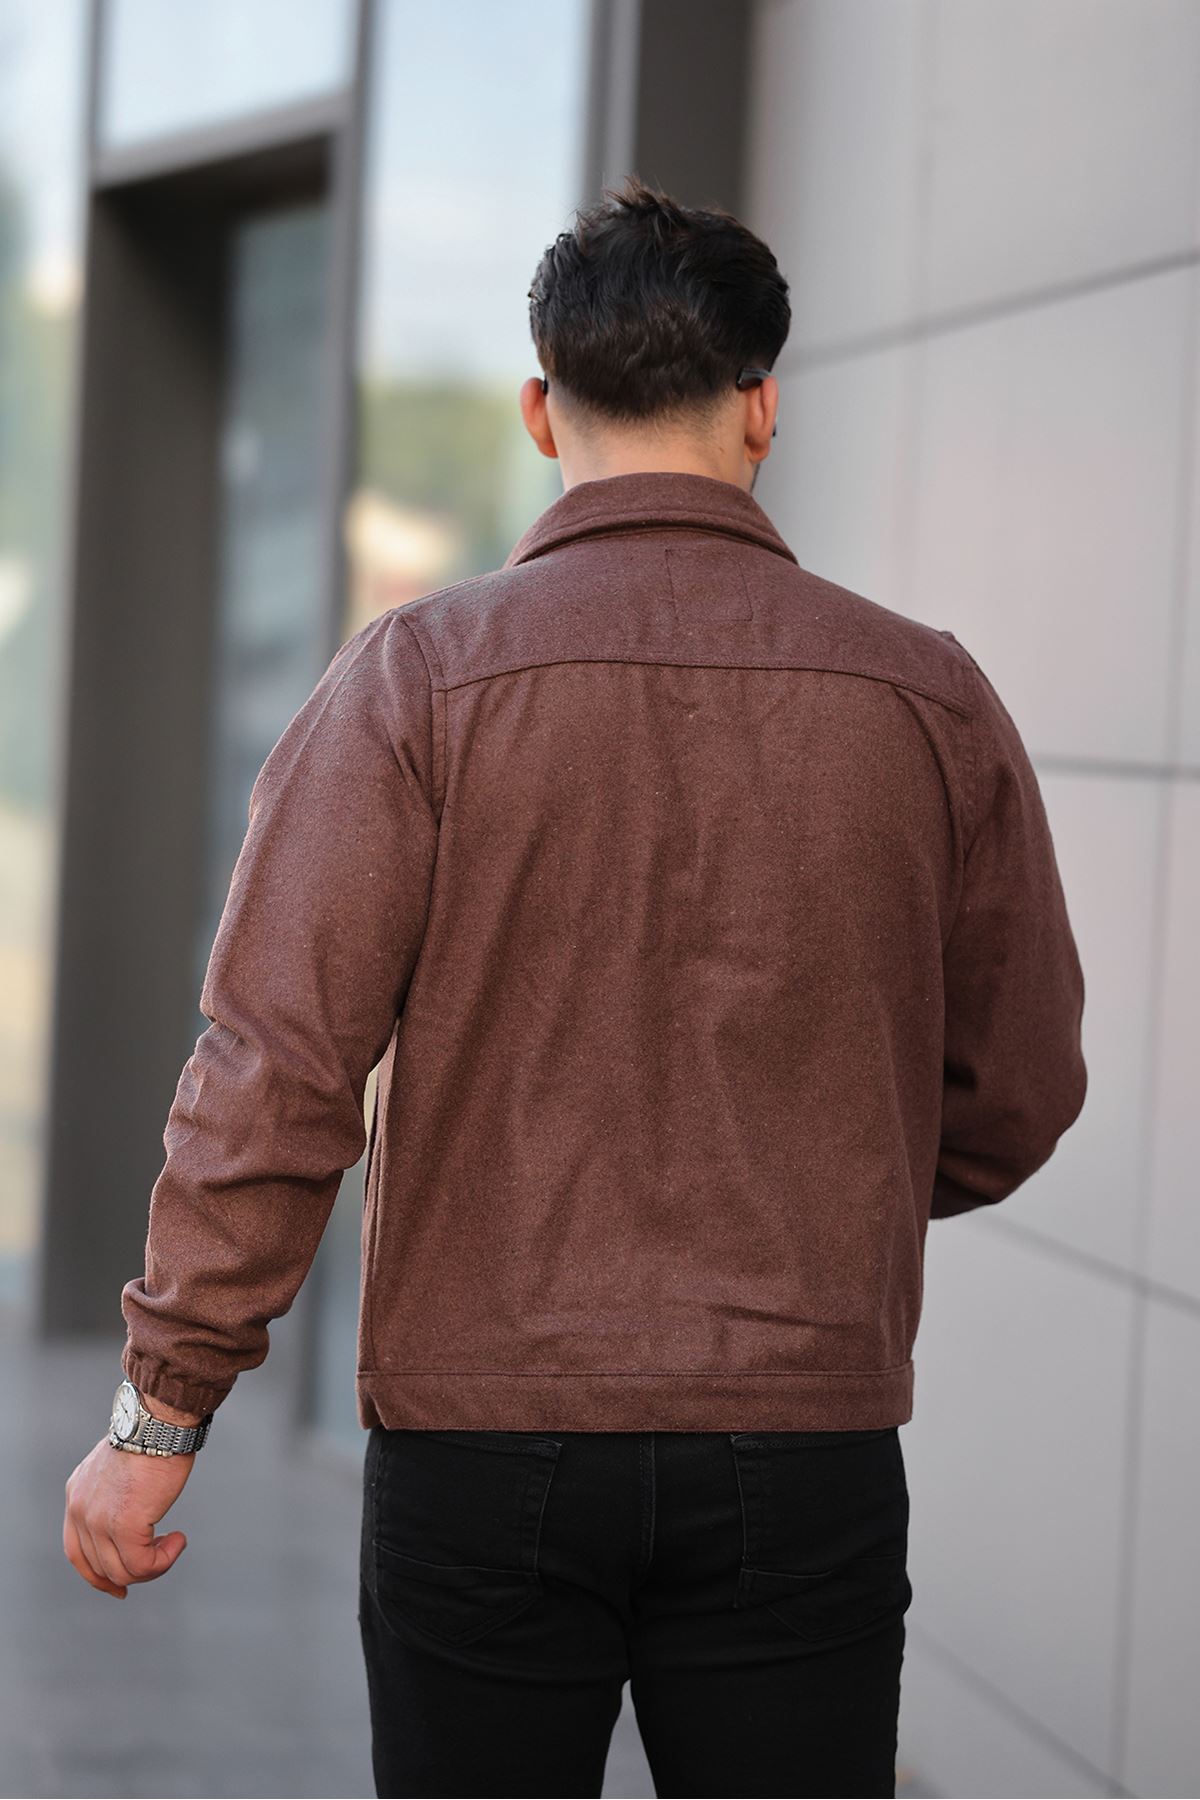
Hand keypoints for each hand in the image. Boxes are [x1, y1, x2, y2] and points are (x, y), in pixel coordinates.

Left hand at [64, 1426, 196, 1598]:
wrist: (159, 1422)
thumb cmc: (150, 1437)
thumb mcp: (119, 1469)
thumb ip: (114, 1495)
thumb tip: (132, 1520)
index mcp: (77, 1496)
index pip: (77, 1553)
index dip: (98, 1576)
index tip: (120, 1586)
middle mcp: (80, 1511)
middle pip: (100, 1568)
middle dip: (133, 1572)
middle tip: (161, 1558)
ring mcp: (98, 1521)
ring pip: (122, 1572)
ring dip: (154, 1565)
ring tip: (173, 1544)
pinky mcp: (123, 1526)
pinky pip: (143, 1564)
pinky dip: (164, 1560)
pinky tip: (179, 1540)